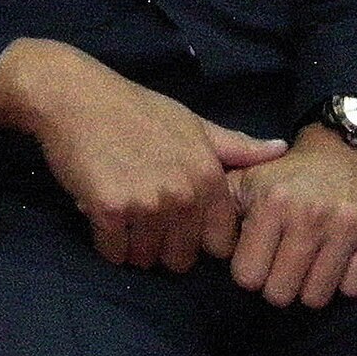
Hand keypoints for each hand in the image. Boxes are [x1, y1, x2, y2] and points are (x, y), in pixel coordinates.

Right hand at [0, 39, 288, 272]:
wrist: (75, 96)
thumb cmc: (135, 107)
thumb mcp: (191, 122)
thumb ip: (235, 145)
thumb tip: (281, 149)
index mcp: (208, 175)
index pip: (219, 244)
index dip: (198, 238)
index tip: (179, 221)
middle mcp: (183, 193)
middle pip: (182, 259)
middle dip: (164, 245)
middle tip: (144, 214)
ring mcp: (146, 203)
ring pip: (147, 259)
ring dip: (133, 244)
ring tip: (123, 209)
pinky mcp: (109, 210)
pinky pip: (114, 253)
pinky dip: (107, 241)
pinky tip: (101, 210)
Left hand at [228, 122, 356, 307]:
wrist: (349, 146)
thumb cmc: (292, 171)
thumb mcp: (250, 178)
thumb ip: (221, 205)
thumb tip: (200, 238)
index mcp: (272, 202)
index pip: (247, 276)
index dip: (250, 272)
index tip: (257, 260)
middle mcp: (309, 216)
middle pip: (280, 294)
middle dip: (278, 285)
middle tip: (283, 267)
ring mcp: (346, 228)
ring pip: (316, 298)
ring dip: (310, 288)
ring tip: (309, 265)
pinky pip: (352, 289)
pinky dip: (343, 282)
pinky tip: (336, 260)